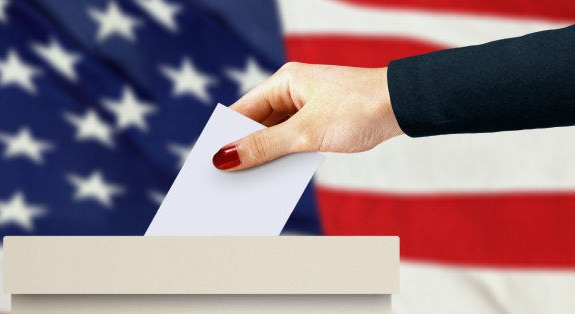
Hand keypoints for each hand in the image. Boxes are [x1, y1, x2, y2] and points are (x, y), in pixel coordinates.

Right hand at [212, 62, 403, 169]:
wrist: (403, 107)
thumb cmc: (356, 109)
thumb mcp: (305, 133)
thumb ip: (265, 147)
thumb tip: (226, 158)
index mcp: (284, 83)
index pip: (243, 110)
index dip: (226, 136)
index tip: (210, 163)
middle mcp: (292, 92)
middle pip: (257, 125)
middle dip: (245, 151)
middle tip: (226, 181)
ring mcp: (307, 108)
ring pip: (276, 136)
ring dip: (266, 158)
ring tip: (248, 186)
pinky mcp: (322, 122)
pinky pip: (294, 142)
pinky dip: (285, 158)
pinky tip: (276, 180)